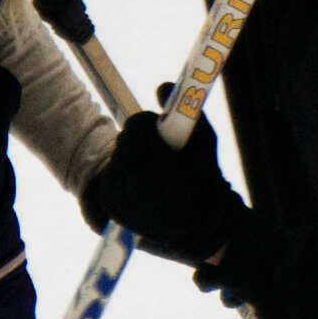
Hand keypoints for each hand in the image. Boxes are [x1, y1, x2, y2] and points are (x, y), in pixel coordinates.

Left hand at [84, 107, 251, 274]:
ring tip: (156, 165)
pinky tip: (144, 178)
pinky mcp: (110, 206)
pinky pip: (112, 171)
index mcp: (164, 183)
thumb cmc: (208, 183)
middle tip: (160, 144)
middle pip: (126, 143)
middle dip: (143, 139)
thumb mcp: (204, 144)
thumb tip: (162, 84)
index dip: (150, 127)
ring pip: (119, 155)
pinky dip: (126, 168)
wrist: (202, 234)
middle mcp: (135, 198)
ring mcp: (119, 205)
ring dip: (135, 153)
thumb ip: (188, 114)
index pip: (139, 135)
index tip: (162, 126)